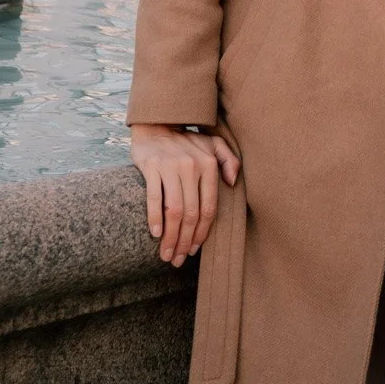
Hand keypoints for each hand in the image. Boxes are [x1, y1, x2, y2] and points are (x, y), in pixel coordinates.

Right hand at [130, 123, 239, 267]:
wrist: (156, 124)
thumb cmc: (186, 141)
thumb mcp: (212, 144)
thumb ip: (227, 159)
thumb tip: (233, 181)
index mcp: (208, 164)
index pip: (208, 208)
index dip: (202, 233)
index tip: (194, 250)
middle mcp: (191, 166)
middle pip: (191, 214)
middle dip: (185, 242)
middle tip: (178, 259)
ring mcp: (171, 166)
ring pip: (174, 210)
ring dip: (170, 237)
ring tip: (166, 254)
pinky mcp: (152, 166)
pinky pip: (154, 197)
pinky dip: (155, 218)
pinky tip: (156, 234)